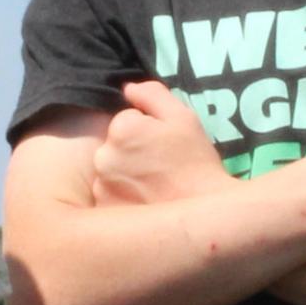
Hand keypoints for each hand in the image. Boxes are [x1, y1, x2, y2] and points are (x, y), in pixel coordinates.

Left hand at [86, 81, 235, 206]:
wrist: (204, 215)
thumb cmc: (197, 163)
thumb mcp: (184, 118)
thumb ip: (153, 95)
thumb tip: (127, 88)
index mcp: (122, 128)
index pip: (125, 121)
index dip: (147, 132)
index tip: (165, 147)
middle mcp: (103, 156)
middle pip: (113, 146)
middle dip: (132, 153)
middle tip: (161, 168)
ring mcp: (101, 187)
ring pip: (109, 172)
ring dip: (125, 176)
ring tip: (155, 187)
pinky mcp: (104, 210)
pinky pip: (109, 196)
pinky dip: (122, 198)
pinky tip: (145, 202)